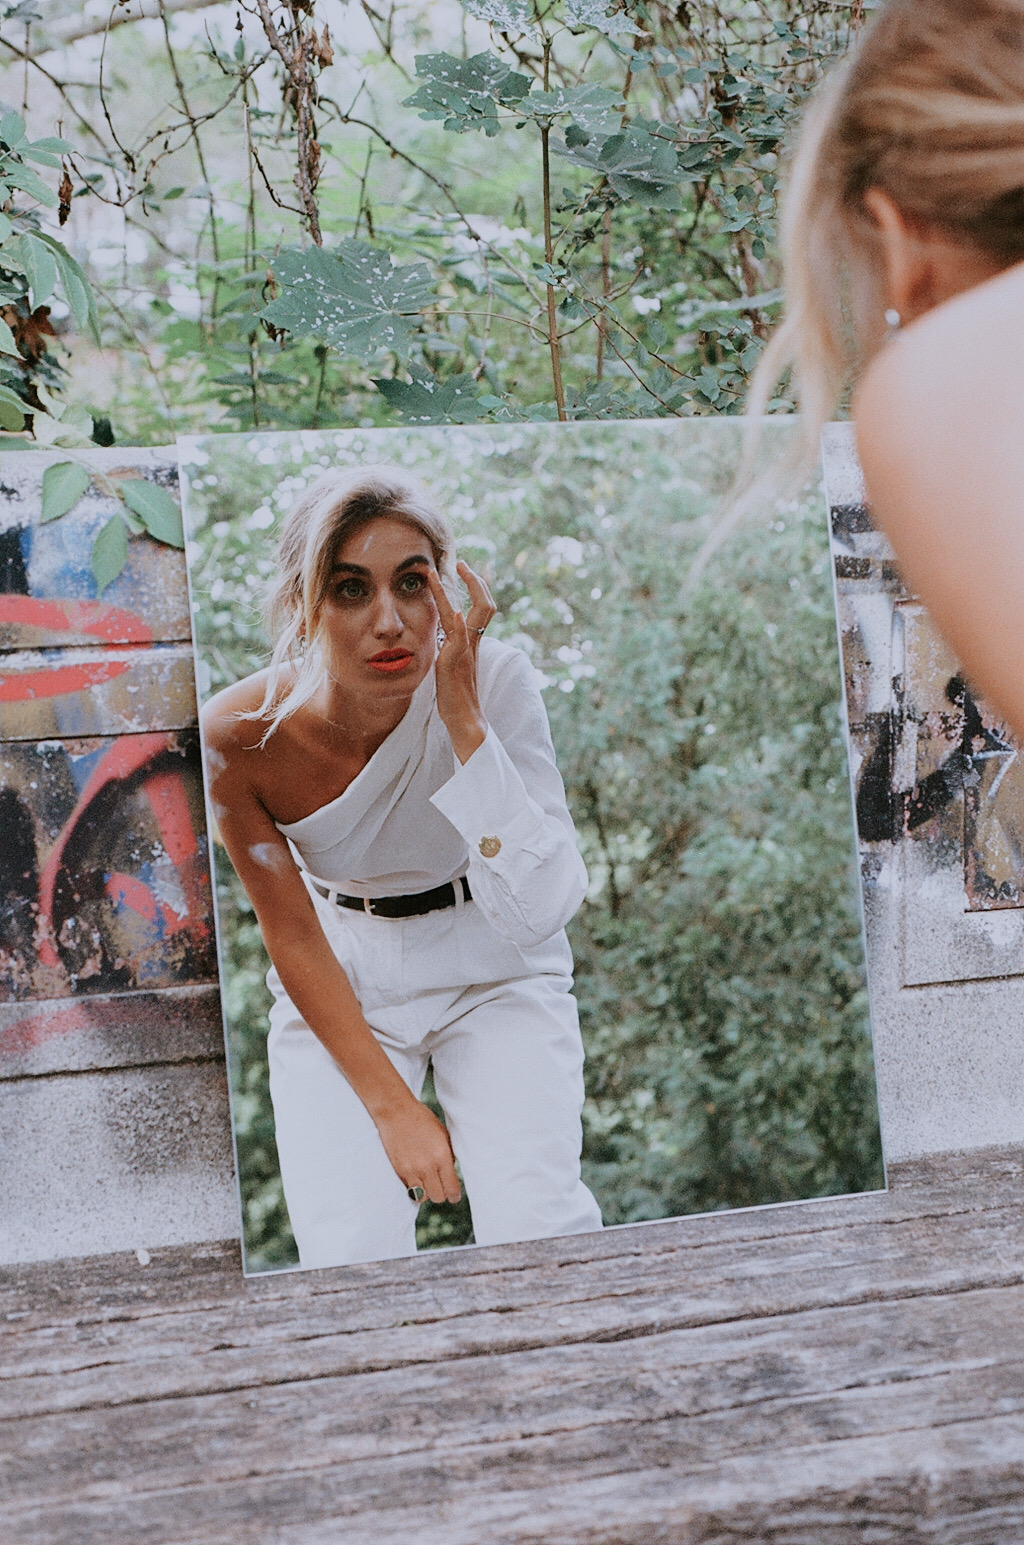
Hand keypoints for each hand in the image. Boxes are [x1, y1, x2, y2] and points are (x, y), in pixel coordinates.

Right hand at [375, 1096, 462, 1204]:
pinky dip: (414, 1187)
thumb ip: (448, 1155)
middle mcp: (427, 1166)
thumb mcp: (443, 1135)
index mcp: (442, 1156)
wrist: (396, 1112)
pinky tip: (415, 1176)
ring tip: (427, 1182)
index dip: (455, 1195)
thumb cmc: (422, 1120)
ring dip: (426, 1192)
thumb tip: (450, 1172)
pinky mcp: (399, 1170)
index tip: (454, 1196)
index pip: (452, 1187)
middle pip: (438, 1197)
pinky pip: (409, 1189)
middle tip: (441, 1186)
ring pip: (422, 1197)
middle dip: (441, 1194)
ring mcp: (411, 1170)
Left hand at [427, 560, 496, 763]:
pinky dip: (457, 623)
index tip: (465, 568)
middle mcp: (472, 643)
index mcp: (472, 643)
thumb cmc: (456, 696)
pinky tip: (453, 610)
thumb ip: (451, 646)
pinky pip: (460, 639)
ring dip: (454, 592)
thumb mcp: (451, 664)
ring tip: (439, 573)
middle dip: (473, 581)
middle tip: (461, 562)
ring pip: (468, 615)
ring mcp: (465, 651)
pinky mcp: (455, 663)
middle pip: (484, 605)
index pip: (481, 608)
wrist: (465, 719)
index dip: (476, 586)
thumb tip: (445, 632)